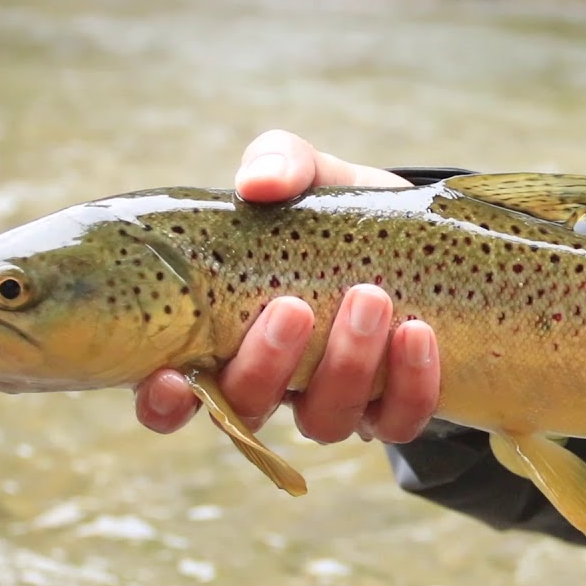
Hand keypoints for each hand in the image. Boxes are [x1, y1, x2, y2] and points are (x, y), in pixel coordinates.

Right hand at [134, 130, 441, 443]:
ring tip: (372, 298)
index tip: (170, 379)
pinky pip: (398, 421)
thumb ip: (278, 164)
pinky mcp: (394, 409)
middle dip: (266, 365)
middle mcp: (272, 381)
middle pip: (248, 407)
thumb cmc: (339, 211)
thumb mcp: (310, 176)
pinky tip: (418, 333)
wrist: (423, 231)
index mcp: (224, 335)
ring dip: (346, 365)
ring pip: (324, 421)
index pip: (172, 394)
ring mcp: (332, 402)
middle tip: (294, 307)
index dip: (162, 402)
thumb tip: (257, 184)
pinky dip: (410, 383)